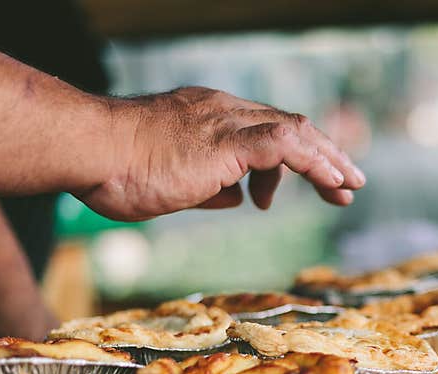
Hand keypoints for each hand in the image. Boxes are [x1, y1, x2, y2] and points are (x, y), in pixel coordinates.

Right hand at [78, 87, 366, 220]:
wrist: (88, 152)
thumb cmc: (114, 170)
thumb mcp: (172, 184)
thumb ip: (209, 187)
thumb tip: (237, 197)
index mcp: (207, 118)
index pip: (265, 130)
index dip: (296, 158)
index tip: (315, 183)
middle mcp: (221, 111)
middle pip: (288, 126)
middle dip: (324, 156)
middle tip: (348, 183)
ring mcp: (225, 122)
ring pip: (295, 133)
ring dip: (328, 161)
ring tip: (349, 188)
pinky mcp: (227, 141)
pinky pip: (286, 147)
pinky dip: (315, 165)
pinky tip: (334, 183)